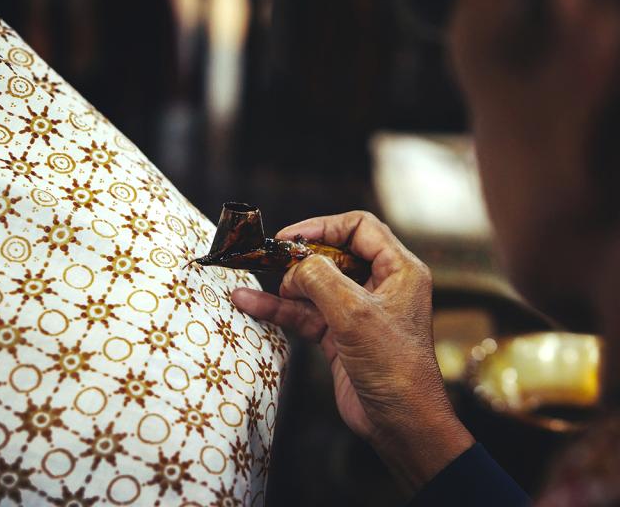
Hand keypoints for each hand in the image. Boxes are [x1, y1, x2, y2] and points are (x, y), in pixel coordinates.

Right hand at [232, 211, 473, 495]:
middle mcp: (379, 285)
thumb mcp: (355, 314)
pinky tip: (251, 304)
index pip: (359, 228)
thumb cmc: (393, 368)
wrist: (399, 424)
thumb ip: (322, 279)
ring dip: (284, 286)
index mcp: (398, 270)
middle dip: (300, 258)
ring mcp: (357, 311)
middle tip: (271, 260)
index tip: (291, 237)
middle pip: (333, 255)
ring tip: (252, 285)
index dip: (323, 226)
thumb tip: (295, 267)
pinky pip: (306, 313)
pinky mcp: (339, 335)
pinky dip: (280, 310)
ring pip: (314, 286)